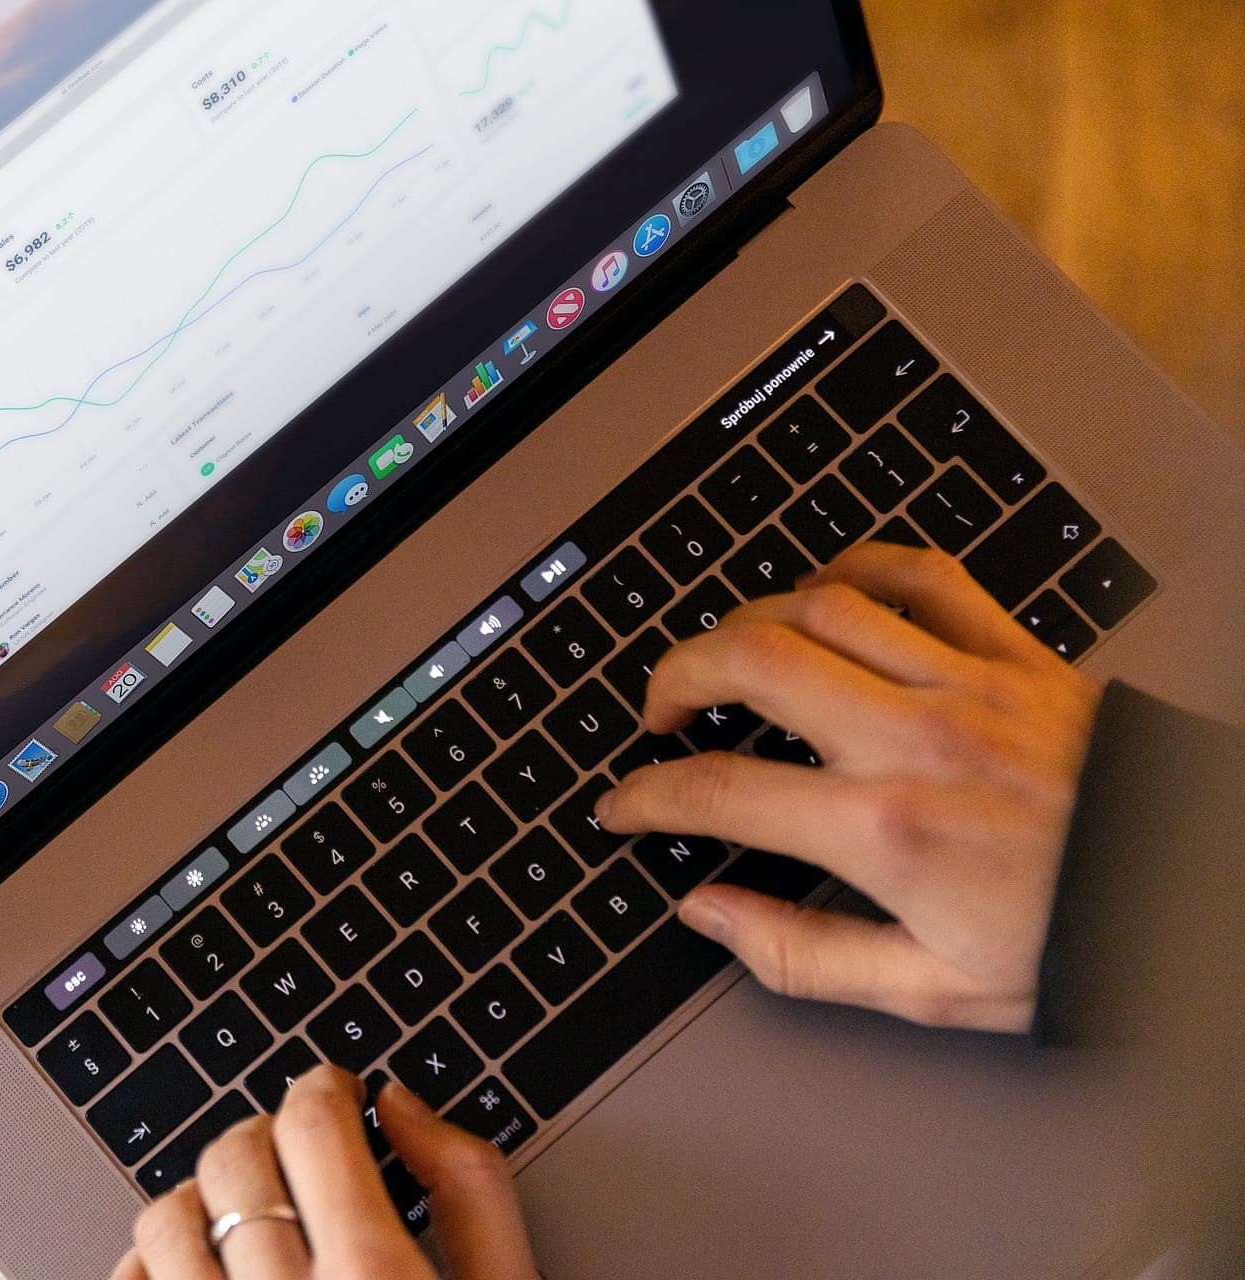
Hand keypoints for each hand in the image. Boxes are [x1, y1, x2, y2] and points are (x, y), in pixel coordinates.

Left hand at [112, 1067, 536, 1279]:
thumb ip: (473, 1194)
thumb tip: (405, 1106)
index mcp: (375, 1276)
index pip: (312, 1123)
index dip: (322, 1089)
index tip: (333, 1097)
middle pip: (235, 1157)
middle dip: (266, 1135)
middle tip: (297, 1154)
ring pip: (165, 1220)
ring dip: (202, 1197)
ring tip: (245, 1214)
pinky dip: (147, 1267)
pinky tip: (196, 1274)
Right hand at [600, 544, 1102, 1032]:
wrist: (1195, 896)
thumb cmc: (1075, 942)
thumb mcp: (931, 987)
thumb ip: (803, 954)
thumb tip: (711, 913)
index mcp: (886, 830)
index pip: (721, 791)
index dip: (648, 795)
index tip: (624, 805)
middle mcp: (913, 739)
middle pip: (753, 662)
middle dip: (676, 676)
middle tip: (660, 712)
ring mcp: (965, 683)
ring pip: (819, 606)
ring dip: (747, 623)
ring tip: (724, 656)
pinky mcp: (1014, 653)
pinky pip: (921, 576)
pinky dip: (856, 568)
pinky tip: (824, 593)